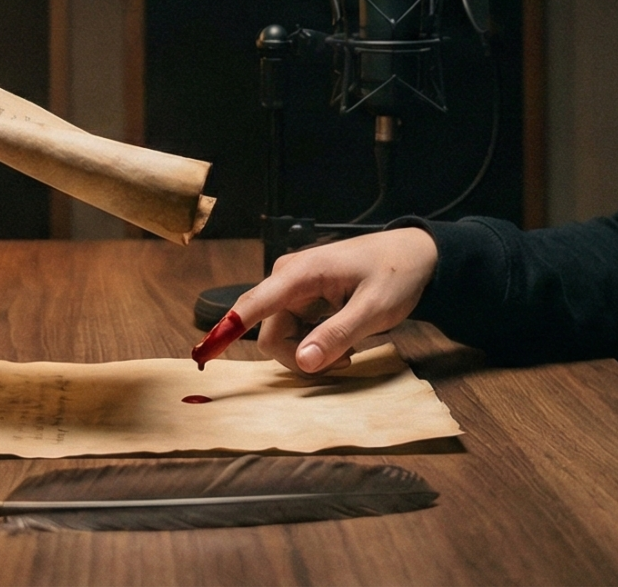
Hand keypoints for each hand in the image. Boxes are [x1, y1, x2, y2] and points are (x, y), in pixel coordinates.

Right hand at [227, 227, 438, 373]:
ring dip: (310, 354)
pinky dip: (314, 346)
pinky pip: (294, 332)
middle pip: (269, 333)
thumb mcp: (374, 309)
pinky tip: (342, 345)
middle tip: (343, 363)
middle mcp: (288, 279)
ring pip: (282, 337)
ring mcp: (293, 289)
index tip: (202, 355)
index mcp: (300, 273)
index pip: (253, 305)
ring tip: (349, 352)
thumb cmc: (396, 273)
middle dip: (299, 357)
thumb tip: (303, 363)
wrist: (415, 254)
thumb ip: (337, 335)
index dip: (225, 331)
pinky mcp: (302, 299)